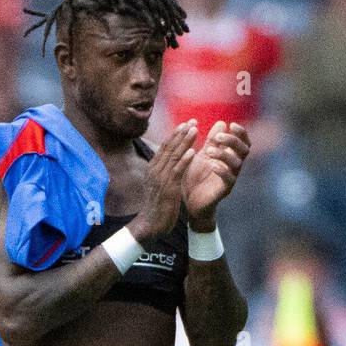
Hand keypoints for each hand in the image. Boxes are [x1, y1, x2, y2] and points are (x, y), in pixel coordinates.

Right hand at [130, 121, 195, 242]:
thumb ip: (165, 171)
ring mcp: (160, 179)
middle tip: (193, 121)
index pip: (165, 146)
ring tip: (195, 130)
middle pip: (169, 147)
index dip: (176, 134)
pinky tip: (193, 152)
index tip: (187, 123)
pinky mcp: (167, 188)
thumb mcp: (159, 184)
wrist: (150, 224)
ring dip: (185, 142)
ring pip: (174, 156)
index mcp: (153, 168)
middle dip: (182, 133)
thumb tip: (171, 161)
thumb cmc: (157, 205)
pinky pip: (177, 171)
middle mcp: (155, 170)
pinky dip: (185, 160)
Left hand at [184, 121, 249, 229]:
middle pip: (244, 150)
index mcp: (230, 156)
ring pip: (237, 163)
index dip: (241, 132)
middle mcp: (234, 167)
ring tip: (209, 151)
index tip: (231, 124)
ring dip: (224, 154)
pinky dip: (222, 170)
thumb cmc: (196, 177)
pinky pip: (229, 179)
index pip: (244, 142)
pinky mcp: (225, 190)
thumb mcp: (202, 155)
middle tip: (218, 137)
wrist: (189, 201)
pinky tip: (212, 165)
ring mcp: (231, 179)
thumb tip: (222, 122)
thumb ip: (211, 141)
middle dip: (233, 141)